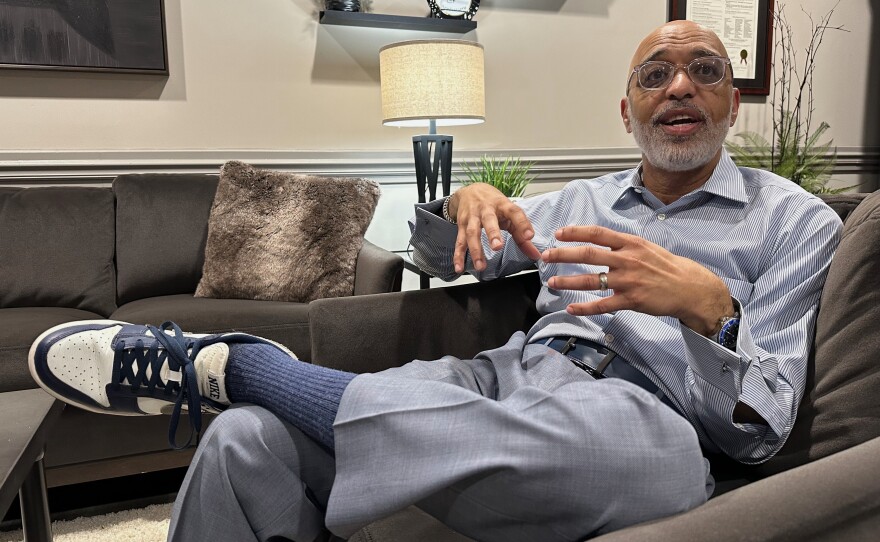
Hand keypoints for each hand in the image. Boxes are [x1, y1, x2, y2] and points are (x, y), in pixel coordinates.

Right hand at [449, 184, 540, 272]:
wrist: (470, 191)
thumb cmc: (494, 204)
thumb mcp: (509, 214)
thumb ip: (522, 235)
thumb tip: (535, 255)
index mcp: (502, 204)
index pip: (514, 212)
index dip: (522, 223)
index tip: (530, 236)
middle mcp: (486, 209)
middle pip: (488, 220)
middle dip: (492, 233)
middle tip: (497, 247)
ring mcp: (472, 217)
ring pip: (473, 233)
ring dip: (476, 250)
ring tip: (481, 266)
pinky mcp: (462, 226)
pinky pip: (459, 241)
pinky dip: (458, 255)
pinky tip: (460, 267)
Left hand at [541, 225, 733, 335]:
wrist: (690, 288)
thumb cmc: (667, 267)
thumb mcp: (646, 247)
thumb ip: (622, 245)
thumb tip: (598, 241)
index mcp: (631, 243)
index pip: (598, 233)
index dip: (576, 232)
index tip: (559, 233)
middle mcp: (628, 260)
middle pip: (589, 254)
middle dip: (563, 255)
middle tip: (545, 256)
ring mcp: (628, 281)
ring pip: (591, 280)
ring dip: (568, 281)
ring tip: (551, 282)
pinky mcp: (631, 300)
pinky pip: (602, 304)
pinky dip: (584, 307)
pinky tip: (571, 307)